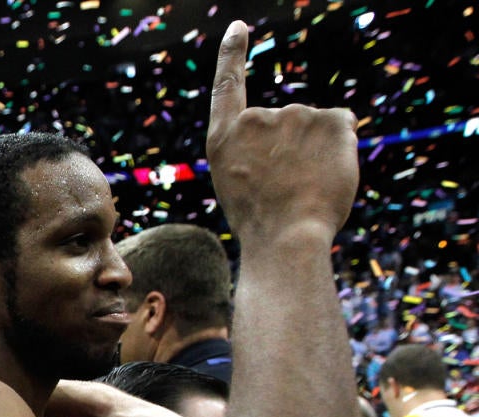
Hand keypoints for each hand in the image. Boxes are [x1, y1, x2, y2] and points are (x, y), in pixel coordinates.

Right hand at [206, 20, 358, 240]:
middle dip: (296, 149)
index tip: (239, 27)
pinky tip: (329, 174)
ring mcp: (294, 115)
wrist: (285, 237)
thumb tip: (302, 132)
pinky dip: (343, 150)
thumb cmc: (262, 221)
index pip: (228, 85)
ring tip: (306, 187)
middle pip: (288, 122)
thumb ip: (255, 150)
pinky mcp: (330, 120)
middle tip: (289, 188)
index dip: (233, 54)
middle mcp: (256, 119)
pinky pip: (344, 128)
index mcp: (225, 137)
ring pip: (317, 130)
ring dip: (318, 153)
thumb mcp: (239, 182)